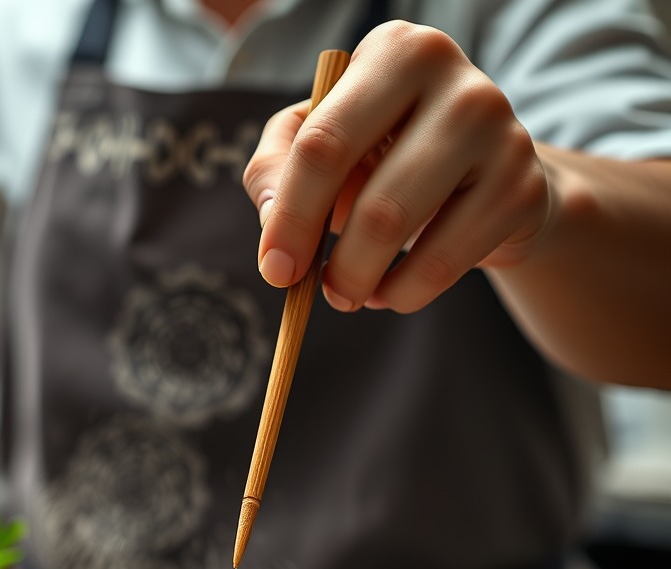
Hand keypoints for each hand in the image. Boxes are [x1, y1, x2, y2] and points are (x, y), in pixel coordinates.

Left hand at [243, 21, 552, 313]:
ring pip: (404, 233)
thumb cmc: (383, 152)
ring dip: (361, 283)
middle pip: (370, 202)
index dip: (290, 219)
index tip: (275, 270)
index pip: (323, 145)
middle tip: (318, 293)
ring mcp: (500, 133)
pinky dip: (404, 293)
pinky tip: (392, 289)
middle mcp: (456, 82)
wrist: (482, 173)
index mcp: (395, 52)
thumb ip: (275, 169)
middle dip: (332, 266)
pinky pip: (443, 264)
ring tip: (350, 292)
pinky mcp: (522, 189)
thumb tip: (270, 226)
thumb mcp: (319, 141)